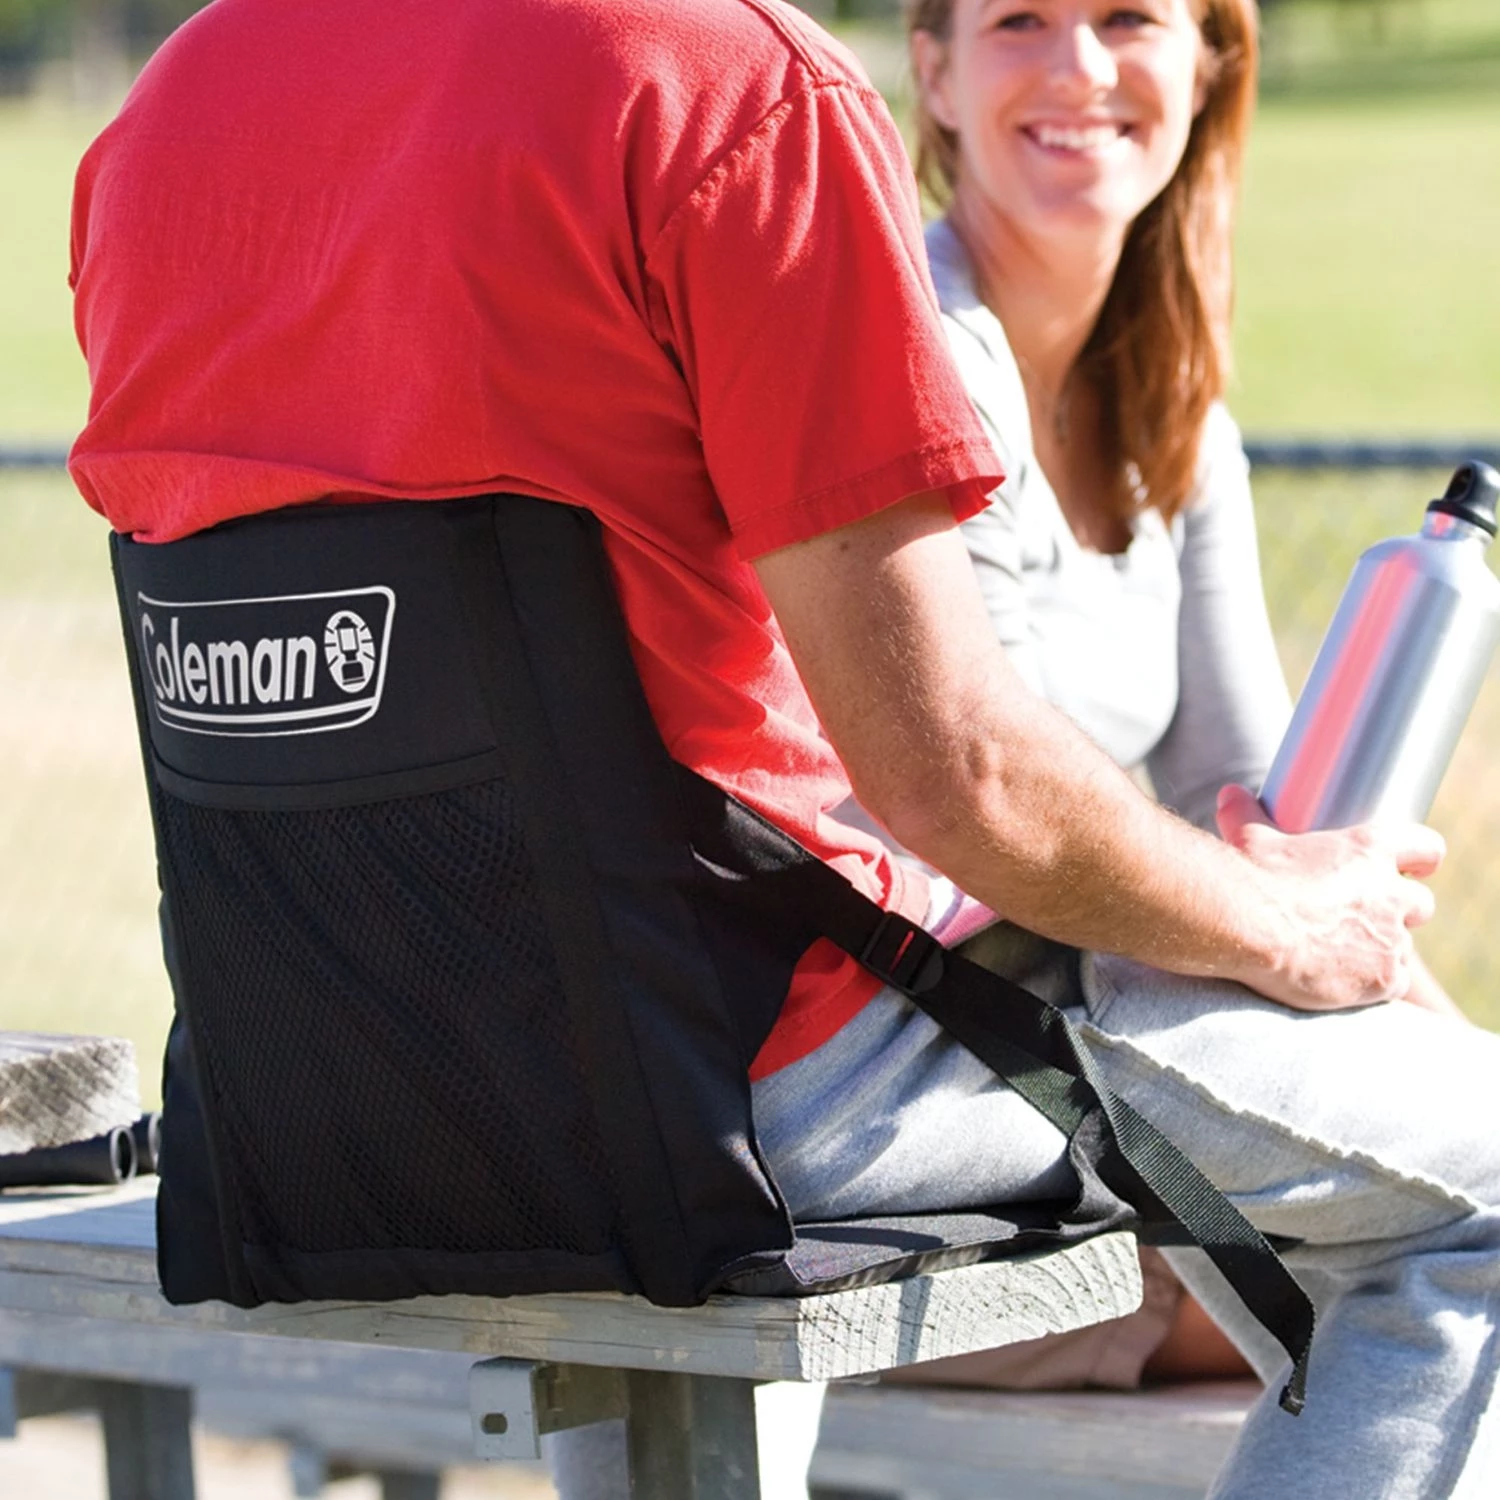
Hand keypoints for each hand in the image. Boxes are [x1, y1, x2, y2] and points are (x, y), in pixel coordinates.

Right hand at [1215, 784, 1444, 1012]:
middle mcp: (1391, 893)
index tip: (1413, 867)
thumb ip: (1246, 815)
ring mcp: (1391, 940)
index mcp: (1370, 850)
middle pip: (1421, 903)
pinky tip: (1343, 982)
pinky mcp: (1383, 979)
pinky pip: (1392, 983)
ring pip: (1403, 947)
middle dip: (1399, 911)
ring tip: (1340, 955)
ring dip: (1379, 950)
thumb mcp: (1249, 838)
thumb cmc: (1251, 877)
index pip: (1426, 847)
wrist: (1245, 927)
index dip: (1421, 858)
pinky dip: (1372, 985)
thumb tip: (1230, 794)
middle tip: (1363, 918)